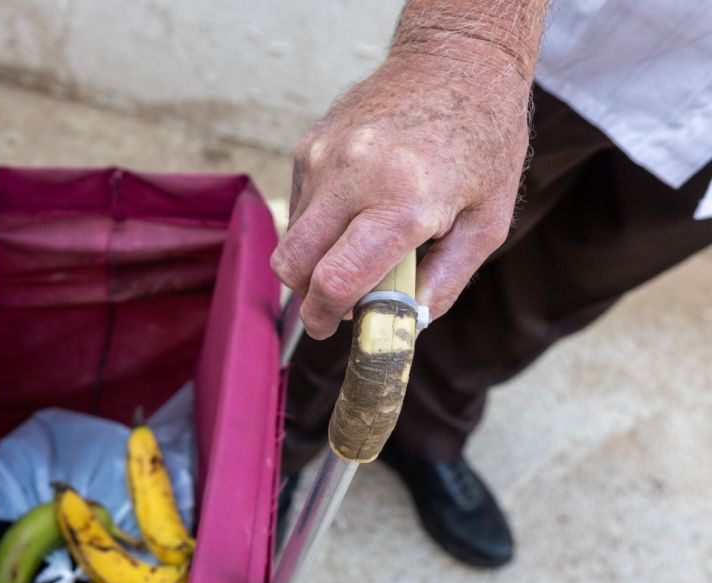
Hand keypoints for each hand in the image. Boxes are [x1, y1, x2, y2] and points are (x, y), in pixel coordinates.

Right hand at [272, 48, 531, 338]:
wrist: (457, 59)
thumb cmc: (483, 138)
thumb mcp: (488, 220)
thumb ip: (446, 280)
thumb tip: (406, 323)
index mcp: (404, 202)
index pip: (335, 279)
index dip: (325, 316)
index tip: (330, 328)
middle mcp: (354, 177)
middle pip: (293, 265)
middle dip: (307, 295)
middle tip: (334, 302)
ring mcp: (324, 157)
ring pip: (291, 237)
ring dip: (314, 257)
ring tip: (358, 244)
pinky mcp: (309, 145)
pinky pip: (298, 204)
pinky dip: (318, 222)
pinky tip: (356, 206)